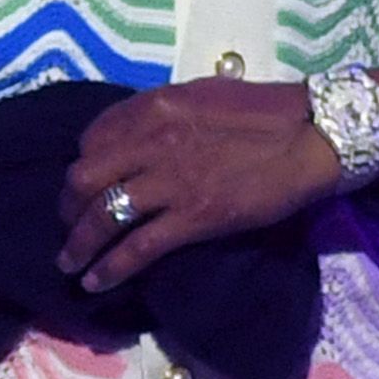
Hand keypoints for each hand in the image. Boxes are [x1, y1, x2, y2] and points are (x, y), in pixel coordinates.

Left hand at [62, 76, 350, 291]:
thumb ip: (161, 114)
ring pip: (101, 216)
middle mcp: (152, 141)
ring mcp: (170, 182)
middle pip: (84, 178)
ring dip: (78, 244)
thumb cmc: (264, 113)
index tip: (84, 184)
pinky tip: (95, 282)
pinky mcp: (193, 218)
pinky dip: (109, 269)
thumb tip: (135, 137)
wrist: (310, 136)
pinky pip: (136, 248)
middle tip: (69, 225)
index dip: (81, 163)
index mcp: (153, 107)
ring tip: (70, 263)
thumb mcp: (201, 96)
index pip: (92, 137)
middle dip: (68, 206)